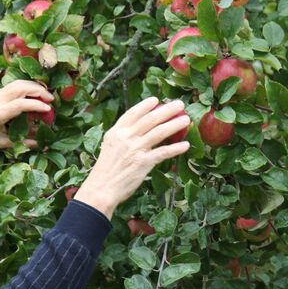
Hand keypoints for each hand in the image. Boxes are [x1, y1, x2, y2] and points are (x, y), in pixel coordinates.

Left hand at [0, 79, 53, 149]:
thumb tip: (41, 144)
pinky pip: (13, 85)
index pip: (20, 104)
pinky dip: (26, 87)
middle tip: (51, 99)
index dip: (36, 105)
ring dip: (33, 86)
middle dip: (38, 90)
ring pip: (18, 83)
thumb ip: (22, 142)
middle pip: (21, 87)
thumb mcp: (1, 144)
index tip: (48, 109)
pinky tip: (33, 94)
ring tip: (45, 95)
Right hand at [73, 98, 190, 218]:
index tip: (156, 99)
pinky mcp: (143, 163)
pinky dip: (176, 148)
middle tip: (179, 105)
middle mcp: (126, 137)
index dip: (145, 105)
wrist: (101, 188)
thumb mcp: (110, 147)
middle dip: (167, 110)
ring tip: (186, 120)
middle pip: (150, 119)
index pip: (133, 113)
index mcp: (116, 132)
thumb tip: (136, 129)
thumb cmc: (105, 170)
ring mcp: (135, 149)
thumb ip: (122, 136)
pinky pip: (163, 152)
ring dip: (174, 124)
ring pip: (159, 132)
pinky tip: (185, 145)